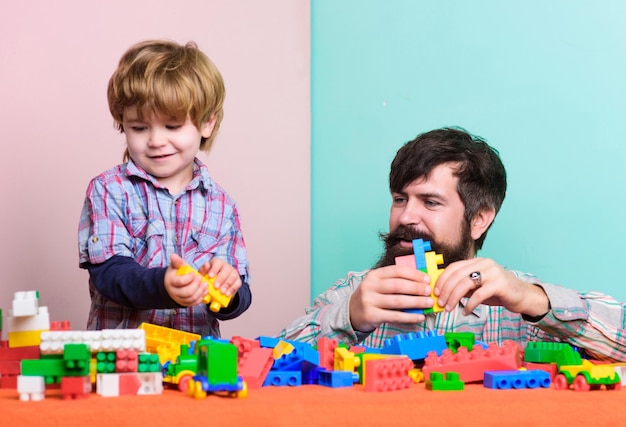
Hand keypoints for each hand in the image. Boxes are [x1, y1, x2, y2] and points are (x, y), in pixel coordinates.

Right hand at [164, 254, 208, 306]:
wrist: (172, 284)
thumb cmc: (177, 273)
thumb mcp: (177, 266)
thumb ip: (178, 261)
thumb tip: (173, 255)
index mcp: (171, 281)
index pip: (180, 282)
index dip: (189, 278)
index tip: (193, 273)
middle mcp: (173, 292)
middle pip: (187, 292)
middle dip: (197, 285)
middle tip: (201, 278)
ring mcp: (179, 299)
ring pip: (191, 298)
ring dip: (200, 291)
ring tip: (205, 284)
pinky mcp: (184, 303)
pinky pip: (194, 303)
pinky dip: (201, 297)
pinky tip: (204, 290)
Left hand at [198, 258, 241, 296]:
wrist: (217, 285)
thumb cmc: (209, 277)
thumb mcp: (204, 274)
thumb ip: (203, 270)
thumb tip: (206, 265)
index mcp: (217, 262)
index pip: (217, 263)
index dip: (214, 269)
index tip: (210, 276)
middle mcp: (227, 266)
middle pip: (226, 270)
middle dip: (221, 278)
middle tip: (216, 286)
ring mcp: (233, 273)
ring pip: (233, 276)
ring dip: (227, 284)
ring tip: (221, 292)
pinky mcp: (238, 280)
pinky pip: (237, 283)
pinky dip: (232, 289)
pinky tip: (227, 294)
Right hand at [349, 265, 432, 331]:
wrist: (352, 312)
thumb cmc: (372, 297)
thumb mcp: (378, 284)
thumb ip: (396, 281)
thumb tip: (422, 282)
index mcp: (374, 275)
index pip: (397, 271)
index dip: (414, 274)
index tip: (427, 279)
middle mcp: (370, 286)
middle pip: (398, 285)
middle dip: (416, 288)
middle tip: (429, 291)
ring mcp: (369, 301)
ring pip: (397, 301)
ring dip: (416, 302)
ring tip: (429, 303)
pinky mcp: (371, 316)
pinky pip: (395, 316)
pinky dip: (410, 317)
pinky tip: (420, 316)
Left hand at [433, 257, 549, 316]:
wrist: (523, 296)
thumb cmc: (498, 292)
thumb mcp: (477, 287)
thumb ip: (463, 287)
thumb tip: (442, 293)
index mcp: (477, 261)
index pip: (454, 267)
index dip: (442, 280)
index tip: (435, 292)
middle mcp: (484, 263)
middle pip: (457, 275)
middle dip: (446, 290)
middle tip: (440, 303)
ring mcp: (493, 272)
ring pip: (465, 284)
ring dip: (454, 298)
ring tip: (449, 308)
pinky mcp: (499, 284)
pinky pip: (478, 295)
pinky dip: (469, 305)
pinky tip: (465, 312)